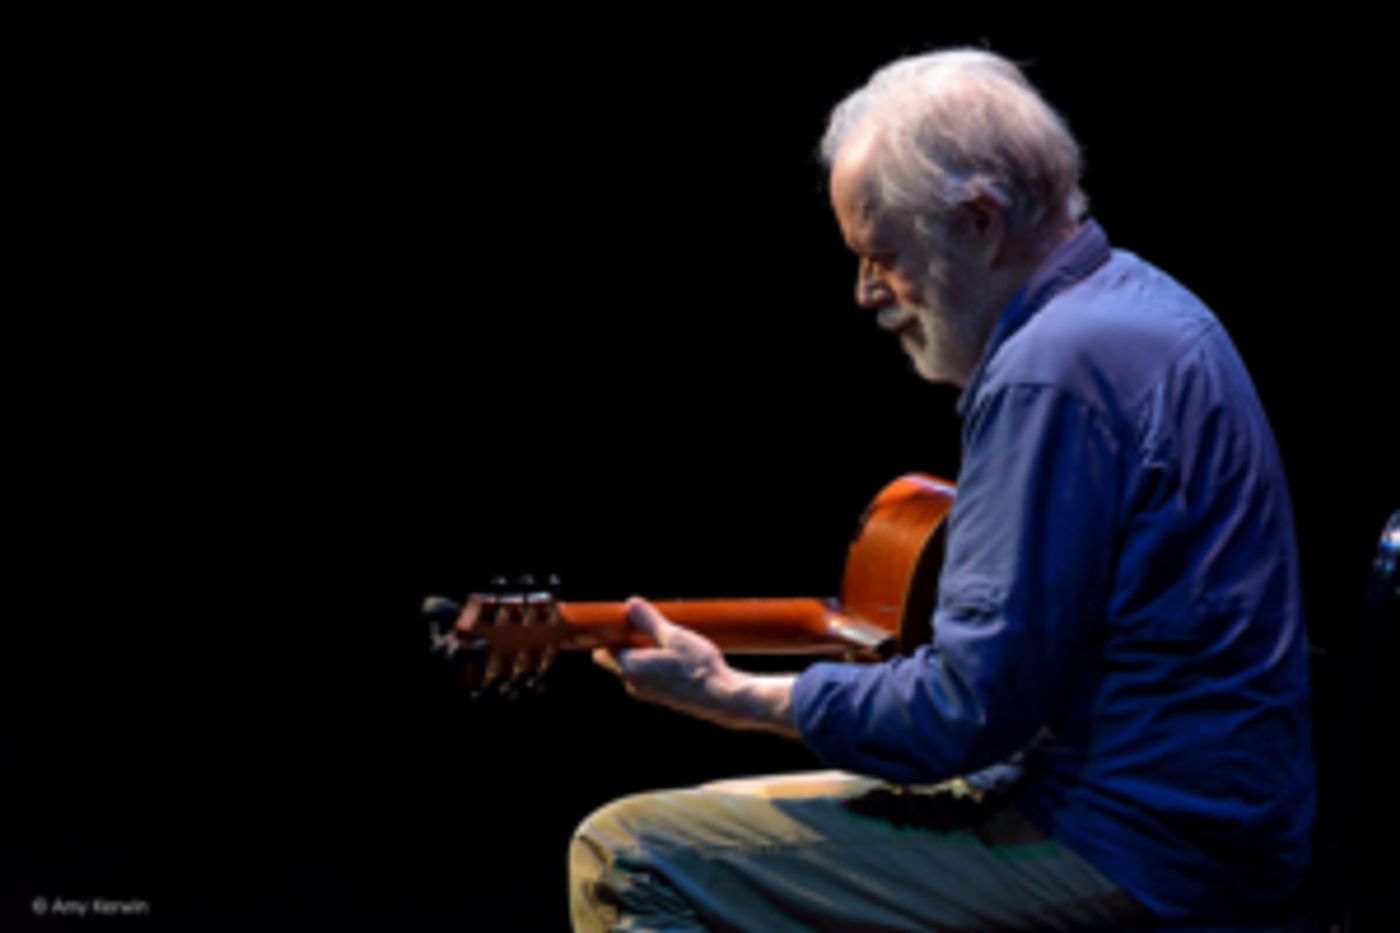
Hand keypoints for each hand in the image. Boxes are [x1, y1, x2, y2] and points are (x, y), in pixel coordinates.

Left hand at [592, 597, 798, 736]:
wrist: (723, 698)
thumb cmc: (698, 668)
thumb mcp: (674, 636)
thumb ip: (649, 620)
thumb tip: (631, 604)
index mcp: (630, 668)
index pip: (602, 651)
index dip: (610, 635)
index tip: (624, 622)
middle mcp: (633, 684)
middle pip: (616, 659)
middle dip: (627, 642)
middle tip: (648, 626)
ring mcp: (647, 693)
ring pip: (634, 668)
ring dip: (643, 653)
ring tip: (666, 640)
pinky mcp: (661, 697)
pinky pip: (647, 676)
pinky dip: (654, 664)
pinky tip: (676, 656)